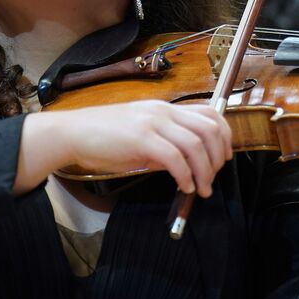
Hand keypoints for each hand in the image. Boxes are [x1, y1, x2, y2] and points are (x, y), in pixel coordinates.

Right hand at [17, 101, 231, 196]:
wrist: (74, 133)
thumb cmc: (104, 136)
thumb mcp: (141, 134)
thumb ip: (165, 143)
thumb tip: (186, 163)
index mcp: (165, 109)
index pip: (210, 112)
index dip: (224, 135)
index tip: (224, 156)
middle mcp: (163, 111)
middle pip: (209, 128)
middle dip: (218, 156)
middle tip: (213, 177)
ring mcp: (152, 123)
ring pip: (196, 144)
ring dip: (204, 171)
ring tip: (201, 189)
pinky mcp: (141, 139)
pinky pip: (174, 158)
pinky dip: (185, 175)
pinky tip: (183, 186)